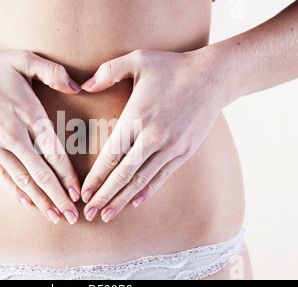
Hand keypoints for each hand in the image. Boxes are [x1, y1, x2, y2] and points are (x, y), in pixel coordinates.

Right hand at [0, 47, 81, 224]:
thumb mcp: (25, 59)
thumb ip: (54, 73)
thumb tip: (79, 88)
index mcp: (29, 114)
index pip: (54, 152)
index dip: (67, 175)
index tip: (78, 193)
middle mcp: (12, 134)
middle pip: (40, 173)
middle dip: (58, 197)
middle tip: (72, 217)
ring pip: (22, 180)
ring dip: (40, 201)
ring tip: (54, 217)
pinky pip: (1, 176)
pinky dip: (15, 192)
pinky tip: (27, 204)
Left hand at [80, 49, 223, 221]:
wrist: (214, 76)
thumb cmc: (172, 66)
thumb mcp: (138, 59)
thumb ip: (107, 71)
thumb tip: (84, 87)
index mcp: (137, 117)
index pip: (111, 155)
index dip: (96, 177)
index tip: (83, 193)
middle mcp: (153, 137)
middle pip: (123, 174)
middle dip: (105, 196)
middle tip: (90, 214)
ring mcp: (171, 147)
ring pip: (142, 180)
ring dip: (123, 200)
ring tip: (108, 215)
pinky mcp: (184, 152)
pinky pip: (163, 177)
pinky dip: (148, 191)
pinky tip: (135, 203)